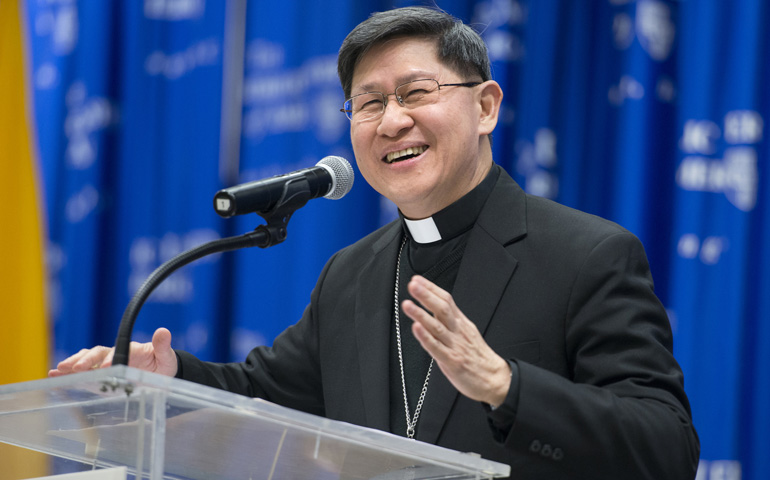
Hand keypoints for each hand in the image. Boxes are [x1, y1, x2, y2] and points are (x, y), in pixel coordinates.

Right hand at [48, 328, 177, 377]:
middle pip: (97, 353)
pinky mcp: (100, 372)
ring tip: (58, 370)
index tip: (105, 367)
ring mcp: (106, 362)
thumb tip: (163, 330)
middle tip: (75, 368)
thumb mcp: (166, 356)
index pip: (118, 351)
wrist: (159, 371)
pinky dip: (69, 372)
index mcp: (132, 350)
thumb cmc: (162, 363)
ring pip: (87, 359)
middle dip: (86, 361)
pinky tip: (54, 375)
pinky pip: (83, 370)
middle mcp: (116, 353)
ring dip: (73, 364)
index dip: (111, 359)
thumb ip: (162, 346)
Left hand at [402, 275, 510, 406]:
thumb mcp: (467, 331)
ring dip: (421, 314)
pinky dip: (426, 337)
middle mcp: (458, 331)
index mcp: (461, 322)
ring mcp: (455, 345)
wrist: (494, 378)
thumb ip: (450, 320)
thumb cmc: (477, 356)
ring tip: (408, 304)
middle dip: (426, 295)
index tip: (417, 280)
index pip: (447, 300)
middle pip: (442, 308)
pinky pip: (437, 348)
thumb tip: (432, 307)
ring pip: (437, 327)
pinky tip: (416, 328)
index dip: (431, 288)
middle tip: (413, 285)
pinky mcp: (452, 361)